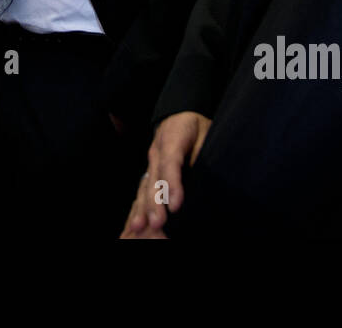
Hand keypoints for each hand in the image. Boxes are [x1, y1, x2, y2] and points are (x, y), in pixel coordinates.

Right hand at [120, 111, 210, 238]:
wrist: (181, 115)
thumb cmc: (197, 127)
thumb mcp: (206, 134)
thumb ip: (202, 153)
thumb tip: (206, 178)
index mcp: (172, 137)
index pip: (170, 162)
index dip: (172, 184)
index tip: (176, 205)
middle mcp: (156, 150)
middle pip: (154, 178)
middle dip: (154, 202)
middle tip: (158, 222)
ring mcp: (151, 162)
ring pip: (144, 186)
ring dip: (143, 207)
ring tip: (140, 226)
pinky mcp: (150, 172)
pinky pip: (142, 190)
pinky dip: (138, 207)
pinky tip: (136, 222)